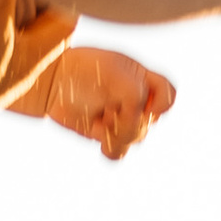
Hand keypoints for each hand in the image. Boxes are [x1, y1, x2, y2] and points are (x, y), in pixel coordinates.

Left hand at [10, 43, 177, 159]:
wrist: (52, 79)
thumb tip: (137, 124)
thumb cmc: (84, 69)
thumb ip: (135, 95)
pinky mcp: (106, 135)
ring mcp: (122, 119)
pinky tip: (97, 131)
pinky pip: (118, 152)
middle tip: (107, 105)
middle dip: (129, 118)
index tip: (140, 100)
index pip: (168, 96)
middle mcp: (137, 101)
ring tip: (100, 116)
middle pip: (149, 123)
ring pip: (135, 139)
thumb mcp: (114, 73)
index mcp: (143, 80)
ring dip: (117, 131)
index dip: (160, 103)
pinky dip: (110, 146)